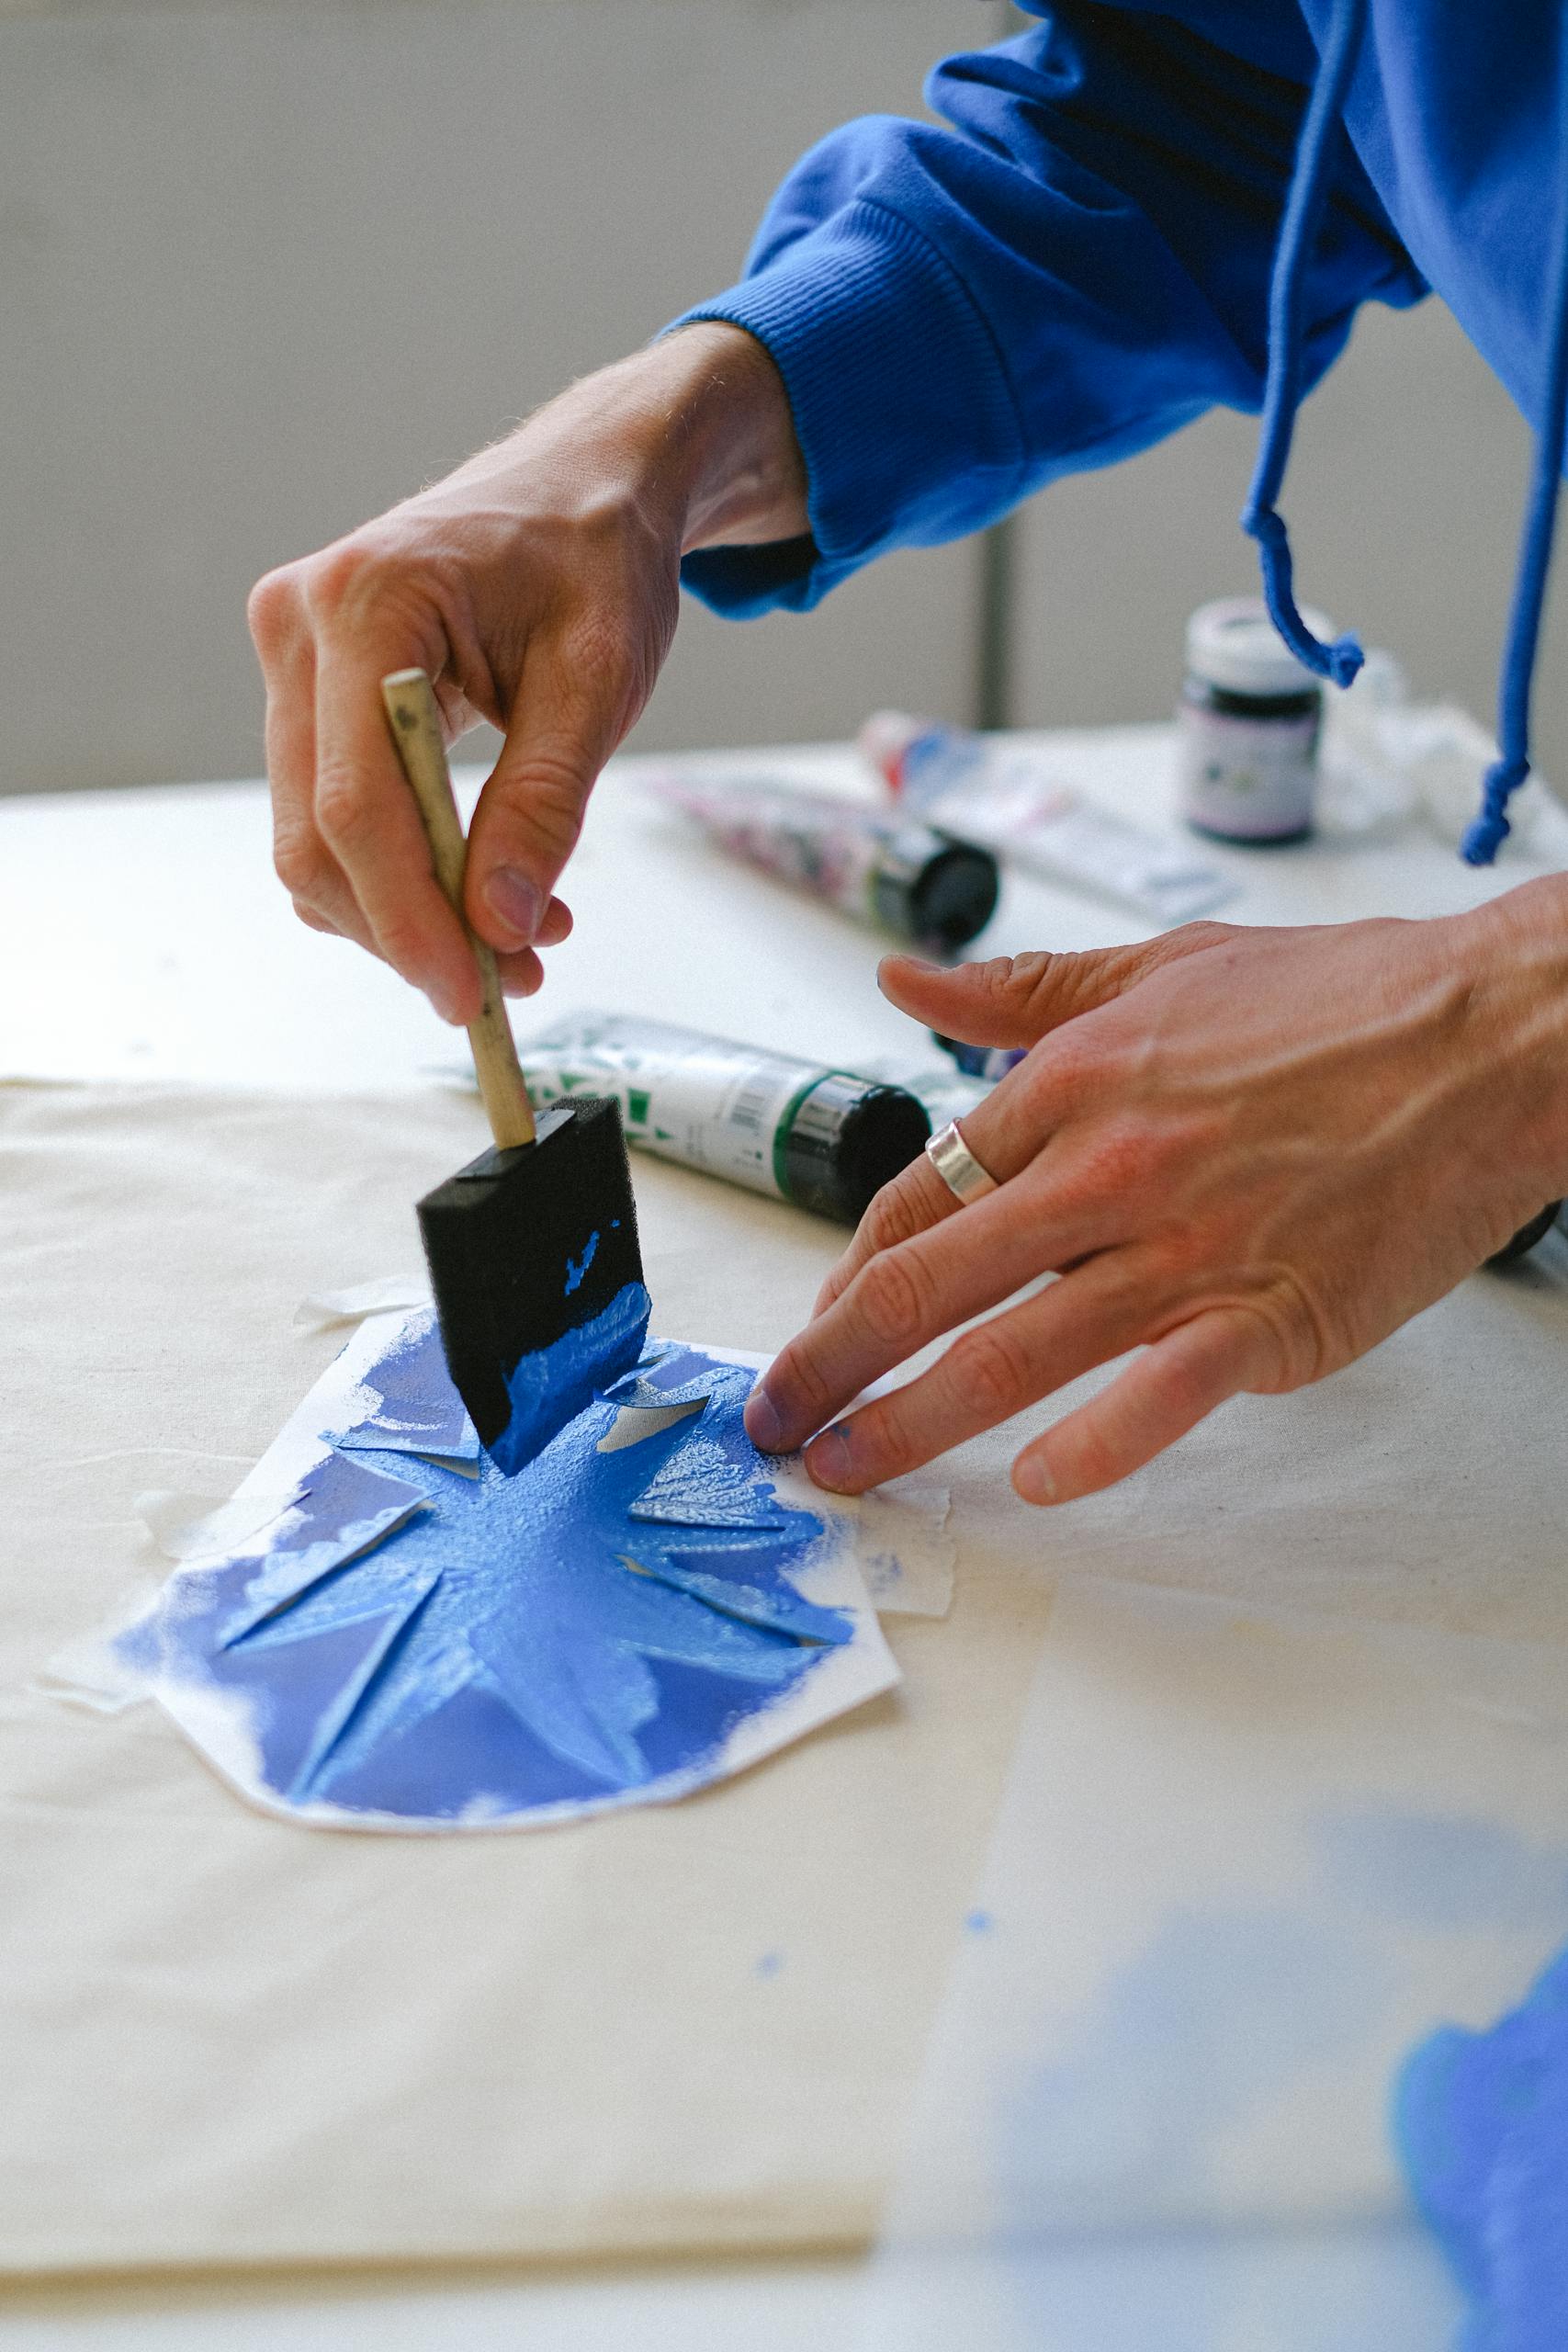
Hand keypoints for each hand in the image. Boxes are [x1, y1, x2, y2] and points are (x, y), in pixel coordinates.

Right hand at [248, 324, 807, 1022]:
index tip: (468, 995)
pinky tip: (482, 893)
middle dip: (408, 930)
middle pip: (316, 836)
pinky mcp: (308, 692)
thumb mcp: (598, 681)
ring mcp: (291, 658)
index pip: (356, 802)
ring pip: (315, 840)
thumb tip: (500, 928)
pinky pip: (332, 814)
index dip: (407, 915)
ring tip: (517, 943)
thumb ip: (545, 803)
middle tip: (508, 987)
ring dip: (406, 915)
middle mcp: (299, 625)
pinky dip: (399, 876)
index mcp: (365, 600)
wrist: (581, 486)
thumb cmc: (595, 559)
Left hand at [744, 885, 1567, 1502]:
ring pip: (1008, 1353)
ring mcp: (1182, 1250)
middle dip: (830, 1364)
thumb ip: (1024, 993)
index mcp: (1072, 1085)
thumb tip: (907, 981)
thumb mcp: (1162, 966)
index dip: (848, 1270)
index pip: (916, 1193)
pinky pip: (1157, 1397)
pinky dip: (1093, 1447)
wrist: (1493, 1035)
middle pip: (925, 1284)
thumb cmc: (1342, 999)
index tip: (819, 1322)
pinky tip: (1035, 1485)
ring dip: (908, 1424)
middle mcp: (1104, 1170)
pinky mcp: (1267, 1317)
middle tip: (778, 1421)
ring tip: (848, 1469)